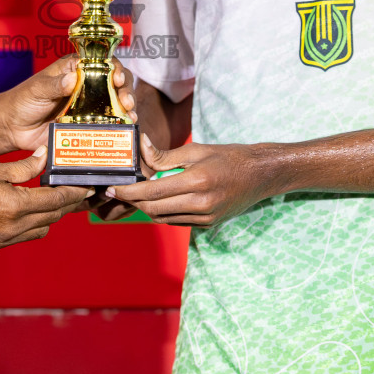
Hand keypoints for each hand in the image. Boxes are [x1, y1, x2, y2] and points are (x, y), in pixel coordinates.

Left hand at [0, 56, 137, 152]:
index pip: (101, 62)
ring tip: (130, 114)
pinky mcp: (86, 125)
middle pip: (114, 82)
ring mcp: (88, 106)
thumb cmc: (23, 100)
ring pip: (114, 103)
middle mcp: (86, 86)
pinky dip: (118, 125)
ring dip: (126, 107)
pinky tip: (126, 128)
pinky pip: (106, 123)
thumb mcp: (37, 89)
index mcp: (75, 70)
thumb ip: (54, 84)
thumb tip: (71, 79)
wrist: (12, 127)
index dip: (114, 68)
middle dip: (125, 89)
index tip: (117, 78)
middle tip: (127, 100)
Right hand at [0, 150, 92, 249]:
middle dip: (66, 204)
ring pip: (40, 230)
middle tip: (76, 190)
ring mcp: (2, 240)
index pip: (56, 200)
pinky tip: (28, 211)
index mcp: (14, 205)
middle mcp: (12, 227)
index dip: (74, 193)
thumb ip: (24, 166)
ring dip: (50, 216)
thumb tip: (46, 156)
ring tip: (52, 199)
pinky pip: (23, 237)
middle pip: (52, 217)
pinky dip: (32, 226)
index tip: (87, 185)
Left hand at [106, 136, 280, 226]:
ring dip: (146, 207)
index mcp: (198, 181)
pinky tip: (159, 199)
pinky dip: (162, 212)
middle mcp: (202, 203)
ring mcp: (206, 217)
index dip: (128, 191)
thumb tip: (141, 148)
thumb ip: (166, 155)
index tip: (112, 187)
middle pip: (154, 209)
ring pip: (162, 218)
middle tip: (120, 190)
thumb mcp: (197, 149)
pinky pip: (176, 221)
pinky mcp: (208, 224)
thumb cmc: (229, 156)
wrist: (261, 175)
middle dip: (133, 201)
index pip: (152, 192)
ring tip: (137, 193)